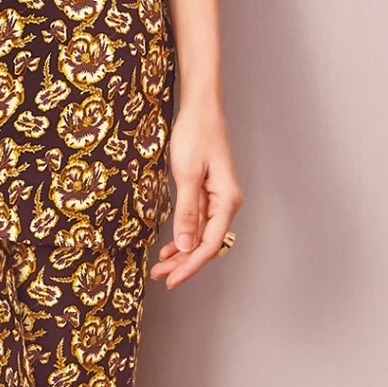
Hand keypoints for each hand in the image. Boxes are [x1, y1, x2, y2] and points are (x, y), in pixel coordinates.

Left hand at [150, 97, 242, 287]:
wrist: (200, 107)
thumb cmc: (196, 134)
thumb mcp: (186, 174)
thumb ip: (187, 212)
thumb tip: (185, 246)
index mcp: (227, 200)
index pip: (210, 244)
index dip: (191, 265)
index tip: (172, 279)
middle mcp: (226, 203)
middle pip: (206, 243)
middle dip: (184, 263)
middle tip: (160, 276)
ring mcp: (217, 198)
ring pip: (201, 235)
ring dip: (182, 252)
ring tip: (160, 267)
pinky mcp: (207, 192)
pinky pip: (197, 221)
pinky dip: (183, 235)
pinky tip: (170, 247)